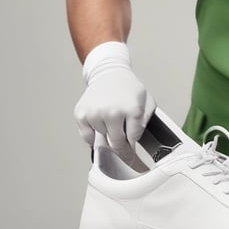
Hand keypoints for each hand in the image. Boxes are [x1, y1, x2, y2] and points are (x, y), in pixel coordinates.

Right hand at [73, 42, 155, 157]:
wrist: (109, 73)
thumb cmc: (128, 88)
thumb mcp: (147, 102)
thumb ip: (146, 123)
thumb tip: (137, 145)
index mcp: (132, 109)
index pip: (133, 139)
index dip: (133, 143)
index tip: (134, 155)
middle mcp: (112, 112)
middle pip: (117, 144)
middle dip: (122, 150)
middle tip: (124, 153)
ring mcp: (95, 113)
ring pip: (102, 140)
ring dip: (108, 136)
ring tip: (112, 122)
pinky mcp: (81, 115)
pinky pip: (88, 137)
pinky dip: (94, 135)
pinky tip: (100, 123)